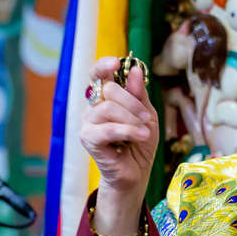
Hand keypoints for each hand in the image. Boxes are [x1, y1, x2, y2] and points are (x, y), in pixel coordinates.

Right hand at [80, 56, 157, 235]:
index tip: (116, 62)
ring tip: (145, 132)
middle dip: (133, 103)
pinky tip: (140, 136)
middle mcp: (93, 107)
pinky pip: (106, 129)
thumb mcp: (147, 115)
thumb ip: (140, 94)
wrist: (135, 172)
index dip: (104, 65)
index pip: (98, 75)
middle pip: (109, 90)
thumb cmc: (140, 142)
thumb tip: (135, 70)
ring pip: (108, 108)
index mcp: (106, 98)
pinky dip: (127, 131)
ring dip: (132, 120)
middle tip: (148, 119)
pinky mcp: (88, 139)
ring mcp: (88, 123)